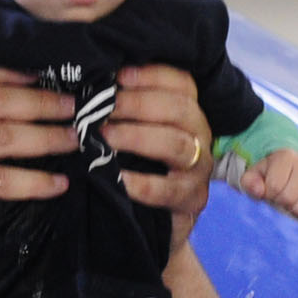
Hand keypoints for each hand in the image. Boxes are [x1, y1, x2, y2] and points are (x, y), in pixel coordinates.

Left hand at [105, 65, 212, 253]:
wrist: (154, 223)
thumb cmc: (141, 166)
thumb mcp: (137, 132)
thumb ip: (126, 107)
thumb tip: (97, 80)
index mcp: (189, 112)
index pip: (182, 82)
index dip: (151, 74)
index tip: (118, 76)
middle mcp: (200, 135)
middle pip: (179, 109)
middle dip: (137, 104)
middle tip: (101, 108)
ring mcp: (199, 169)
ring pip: (177, 144)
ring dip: (137, 136)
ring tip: (103, 138)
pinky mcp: (192, 200)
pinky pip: (167, 189)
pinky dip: (140, 183)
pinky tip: (115, 177)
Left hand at [240, 149, 297, 222]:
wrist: (286, 169)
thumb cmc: (266, 174)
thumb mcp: (253, 176)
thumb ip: (249, 182)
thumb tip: (258, 190)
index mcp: (286, 156)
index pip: (275, 185)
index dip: (268, 193)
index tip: (267, 189)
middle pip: (290, 197)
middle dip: (279, 202)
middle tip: (277, 196)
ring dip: (291, 210)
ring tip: (287, 201)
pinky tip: (297, 207)